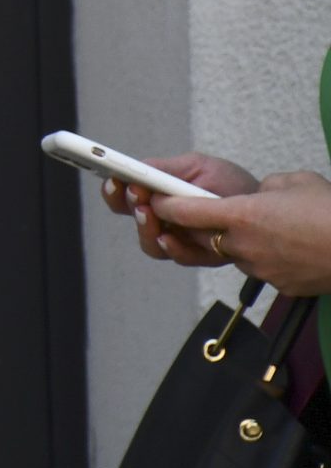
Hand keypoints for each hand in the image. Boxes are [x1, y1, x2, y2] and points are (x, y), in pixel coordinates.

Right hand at [99, 153, 258, 266]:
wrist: (267, 210)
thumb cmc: (233, 185)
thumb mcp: (198, 166)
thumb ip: (166, 169)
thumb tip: (137, 170)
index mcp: (160, 193)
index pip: (125, 193)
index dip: (115, 189)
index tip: (116, 181)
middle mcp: (164, 217)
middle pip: (131, 217)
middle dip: (128, 207)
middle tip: (138, 198)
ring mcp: (180, 238)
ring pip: (150, 242)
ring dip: (146, 229)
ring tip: (151, 216)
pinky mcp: (199, 255)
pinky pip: (178, 256)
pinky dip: (172, 248)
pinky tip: (170, 238)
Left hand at [151, 171, 330, 294]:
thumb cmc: (330, 212)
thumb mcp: (293, 182)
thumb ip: (266, 187)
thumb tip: (260, 194)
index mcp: (240, 215)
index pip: (184, 212)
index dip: (166, 205)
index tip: (155, 200)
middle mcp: (243, 245)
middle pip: (201, 236)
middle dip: (195, 225)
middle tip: (198, 212)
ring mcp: (260, 268)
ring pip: (231, 253)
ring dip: (233, 242)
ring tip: (260, 228)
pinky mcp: (278, 285)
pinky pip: (259, 268)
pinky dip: (262, 257)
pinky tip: (284, 247)